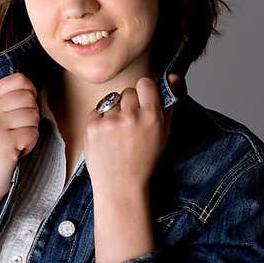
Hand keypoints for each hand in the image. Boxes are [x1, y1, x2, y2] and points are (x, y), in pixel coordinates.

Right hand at [0, 72, 39, 199]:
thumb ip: (9, 98)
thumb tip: (34, 85)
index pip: (19, 79)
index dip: (30, 92)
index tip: (22, 109)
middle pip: (29, 97)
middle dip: (31, 115)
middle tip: (17, 130)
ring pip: (34, 115)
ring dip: (30, 131)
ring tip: (15, 141)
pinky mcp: (4, 143)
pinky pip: (33, 133)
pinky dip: (30, 144)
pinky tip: (16, 150)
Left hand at [83, 73, 179, 194]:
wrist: (120, 185)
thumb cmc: (143, 162)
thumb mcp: (163, 135)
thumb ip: (168, 104)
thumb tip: (172, 77)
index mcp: (151, 117)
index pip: (146, 83)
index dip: (145, 91)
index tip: (144, 100)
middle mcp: (130, 116)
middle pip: (128, 91)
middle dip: (130, 104)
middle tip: (130, 124)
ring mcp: (109, 121)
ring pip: (112, 101)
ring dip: (115, 113)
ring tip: (118, 134)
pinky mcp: (92, 126)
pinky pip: (97, 110)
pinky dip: (100, 120)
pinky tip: (107, 137)